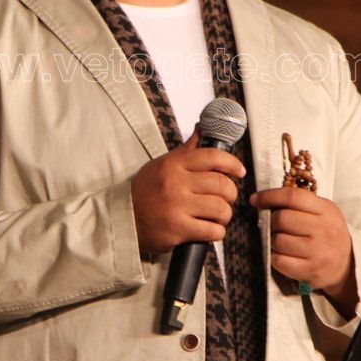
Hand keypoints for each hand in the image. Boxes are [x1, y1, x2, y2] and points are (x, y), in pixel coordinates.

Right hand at [131, 128, 246, 254]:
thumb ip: (185, 151)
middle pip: (222, 184)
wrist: (121, 220)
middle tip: (225, 199)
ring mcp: (177, 207)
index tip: (239, 171)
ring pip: (220, 208)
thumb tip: (201, 128)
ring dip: (225, 215)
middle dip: (230, 194)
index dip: (232, 163)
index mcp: (173, 165)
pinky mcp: (178, 229)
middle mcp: (175, 183)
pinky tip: (210, 230)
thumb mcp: (161, 165)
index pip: (212, 157)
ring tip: (218, 216)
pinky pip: (212, 231)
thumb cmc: (143, 192)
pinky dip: (217, 232)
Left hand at [249, 187, 356, 313]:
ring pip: (278, 240)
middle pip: (282, 219)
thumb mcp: (323, 212)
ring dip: (273, 241)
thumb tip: (263, 200)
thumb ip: (299, 204)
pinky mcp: (311, 271)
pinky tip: (284, 256)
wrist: (347, 264)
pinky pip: (279, 261)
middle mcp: (324, 230)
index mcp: (326, 210)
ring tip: (282, 242)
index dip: (269, 196)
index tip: (255, 199)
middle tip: (275, 226)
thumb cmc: (328, 233)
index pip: (292, 197)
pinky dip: (276, 257)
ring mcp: (318, 252)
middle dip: (272, 221)